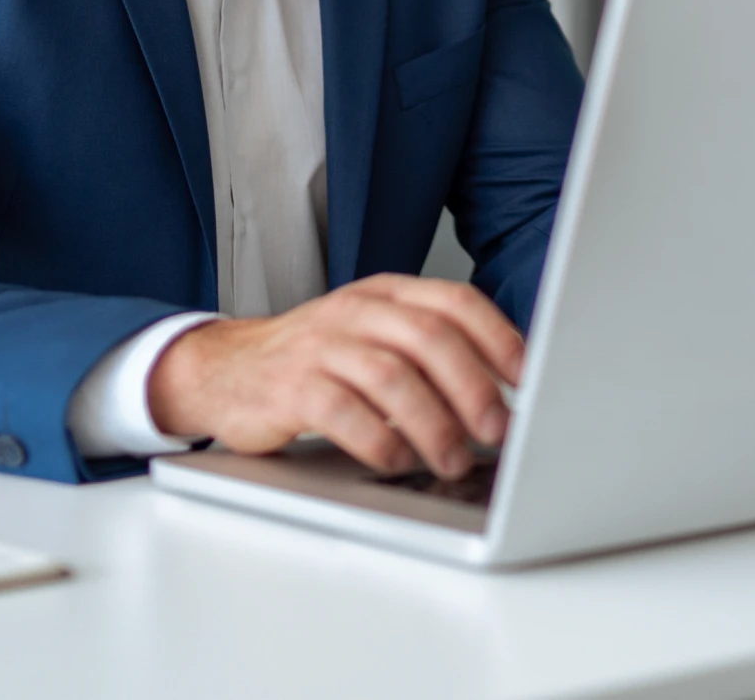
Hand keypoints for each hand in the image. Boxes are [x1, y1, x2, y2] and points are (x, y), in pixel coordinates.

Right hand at [147, 275, 523, 479]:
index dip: (498, 338)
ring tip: (453, 458)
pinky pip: (342, 411)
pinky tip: (398, 461)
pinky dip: (379, 440)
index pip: (454, 302)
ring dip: (433, 423)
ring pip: (391, 376)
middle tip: (497, 430)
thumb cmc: (316, 360)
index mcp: (385, 294)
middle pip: (429, 338)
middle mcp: (355, 311)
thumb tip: (504, 395)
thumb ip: (429, 353)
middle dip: (472, 387)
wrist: (225, 369)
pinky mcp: (289, 387)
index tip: (529, 378)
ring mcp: (320, 346)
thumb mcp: (373, 337)